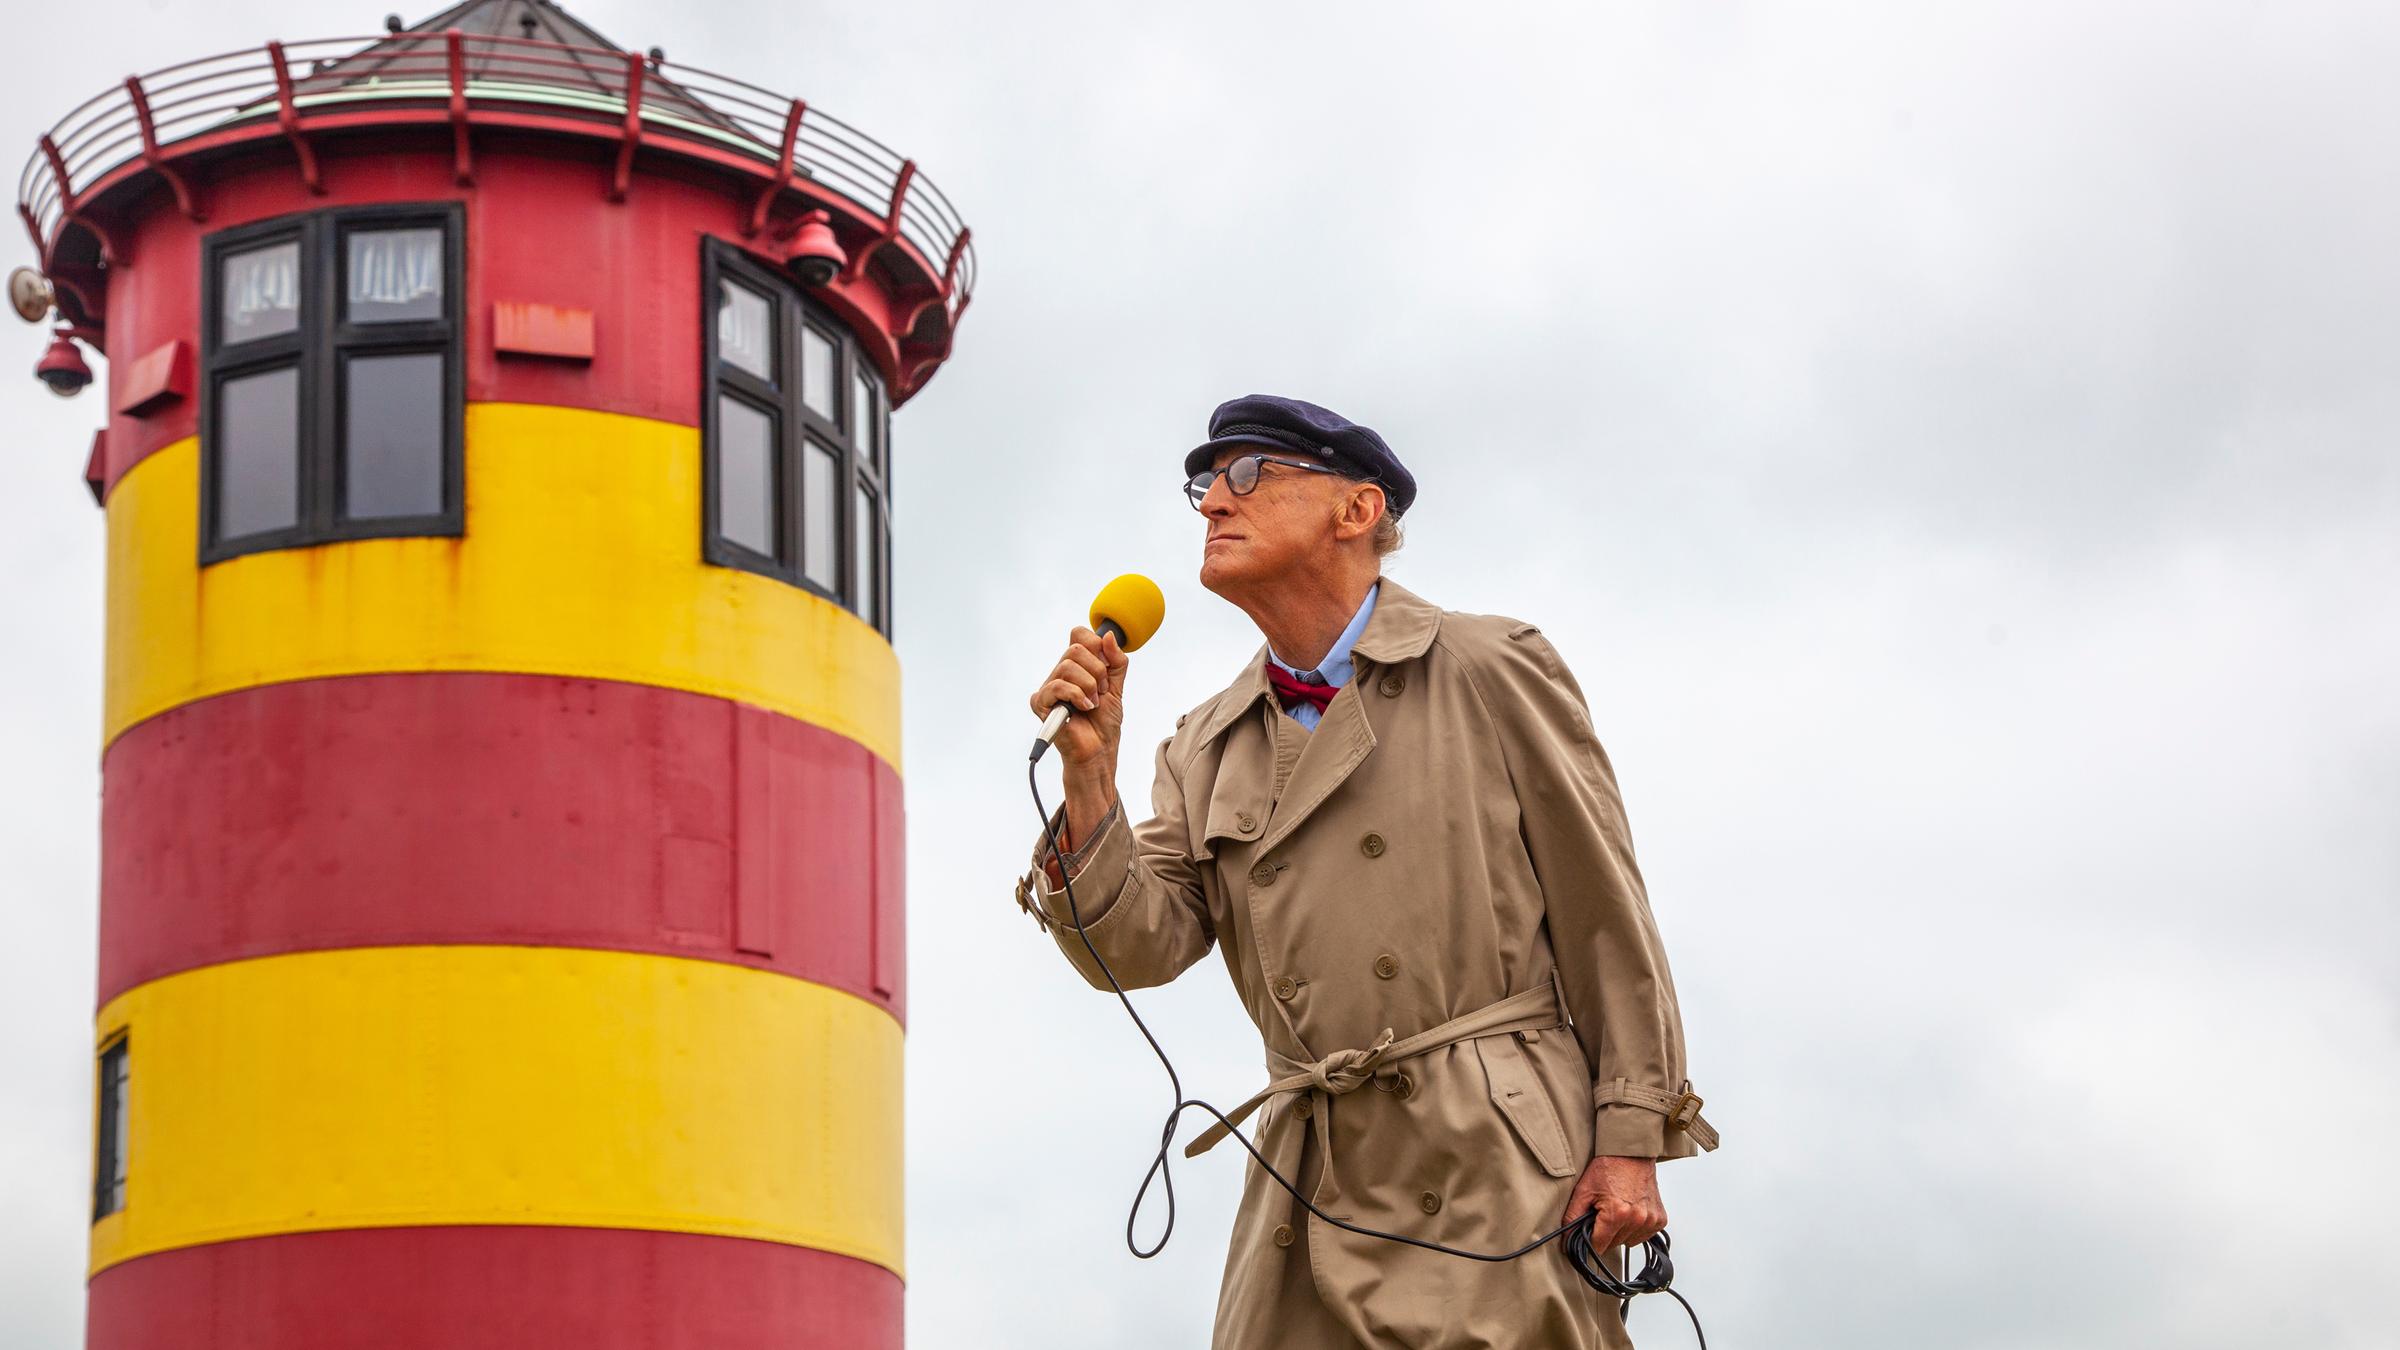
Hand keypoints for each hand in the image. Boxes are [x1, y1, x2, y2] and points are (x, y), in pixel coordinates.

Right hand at [1031, 625, 1127, 773]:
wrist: (1098, 750)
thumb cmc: (1104, 722)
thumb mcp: (1117, 686)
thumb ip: (1116, 660)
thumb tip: (1107, 635)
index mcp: (1076, 665)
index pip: (1078, 634)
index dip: (1096, 646)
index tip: (1106, 667)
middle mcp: (1060, 673)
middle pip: (1075, 648)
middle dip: (1097, 671)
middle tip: (1101, 691)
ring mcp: (1049, 687)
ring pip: (1067, 666)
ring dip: (1089, 686)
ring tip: (1093, 703)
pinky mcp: (1041, 703)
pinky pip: (1057, 686)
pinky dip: (1077, 696)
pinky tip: (1084, 708)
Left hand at [1561, 1155, 1665, 1252]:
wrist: (1631, 1153)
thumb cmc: (1608, 1168)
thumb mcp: (1583, 1191)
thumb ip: (1572, 1218)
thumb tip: (1566, 1241)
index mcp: (1617, 1213)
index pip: (1598, 1246)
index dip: (1589, 1240)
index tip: (1588, 1231)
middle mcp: (1637, 1219)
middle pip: (1613, 1244)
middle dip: (1605, 1233)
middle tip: (1603, 1212)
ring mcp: (1651, 1220)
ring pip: (1628, 1242)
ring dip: (1621, 1232)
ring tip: (1617, 1210)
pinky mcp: (1660, 1219)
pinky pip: (1643, 1236)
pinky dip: (1635, 1228)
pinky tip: (1630, 1211)